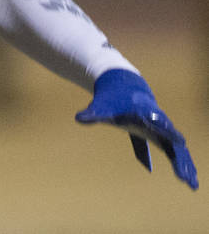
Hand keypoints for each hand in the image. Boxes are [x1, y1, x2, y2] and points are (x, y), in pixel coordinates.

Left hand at [76, 68, 197, 188]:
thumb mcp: (101, 106)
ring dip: (184, 164)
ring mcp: (161, 128)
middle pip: (172, 140)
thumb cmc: (112, 99)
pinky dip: (180, 163)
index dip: (166, 130)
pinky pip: (173, 151)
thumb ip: (92, 113)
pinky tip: (187, 180)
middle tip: (184, 176)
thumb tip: (78, 118)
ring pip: (177, 148)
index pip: (156, 122)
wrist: (124, 87)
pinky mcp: (161, 135)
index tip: (179, 140)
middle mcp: (156, 121)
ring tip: (192, 184)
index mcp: (142, 113)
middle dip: (179, 157)